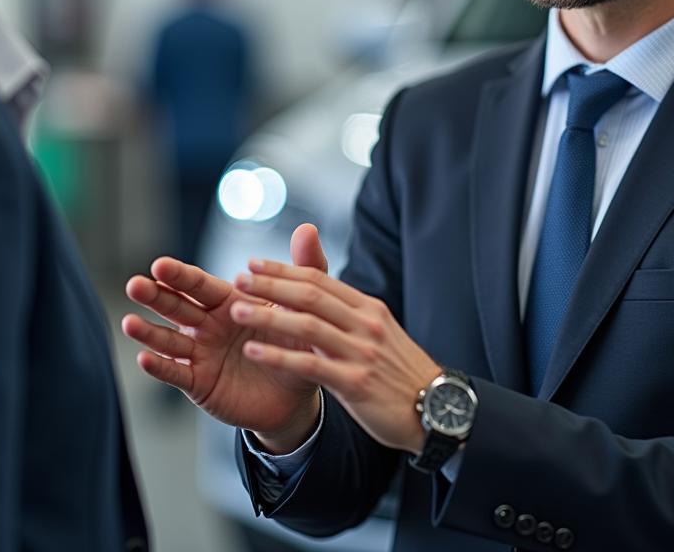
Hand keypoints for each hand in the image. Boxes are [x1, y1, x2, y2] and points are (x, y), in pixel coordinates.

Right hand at [121, 224, 326, 451]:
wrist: (298, 394)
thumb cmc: (296, 341)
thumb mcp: (302, 304)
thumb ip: (304, 267)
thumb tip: (307, 228)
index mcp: (229, 300)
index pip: (200, 284)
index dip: (180, 275)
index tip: (160, 264)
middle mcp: (208, 324)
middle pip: (176, 306)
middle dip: (155, 295)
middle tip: (135, 284)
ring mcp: (201, 354)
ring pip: (169, 339)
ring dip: (148, 331)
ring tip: (128, 323)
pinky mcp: (200, 383)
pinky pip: (177, 373)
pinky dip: (160, 367)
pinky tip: (144, 358)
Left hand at [230, 259, 439, 453]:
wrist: (437, 411)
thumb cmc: (400, 373)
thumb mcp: (378, 334)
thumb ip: (345, 316)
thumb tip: (308, 300)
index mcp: (368, 308)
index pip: (320, 279)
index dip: (284, 269)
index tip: (255, 263)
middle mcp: (365, 323)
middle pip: (310, 294)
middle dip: (271, 284)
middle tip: (238, 278)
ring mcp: (361, 352)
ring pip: (306, 325)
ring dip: (267, 315)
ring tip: (236, 310)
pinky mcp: (356, 383)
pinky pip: (309, 366)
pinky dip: (279, 356)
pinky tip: (253, 351)